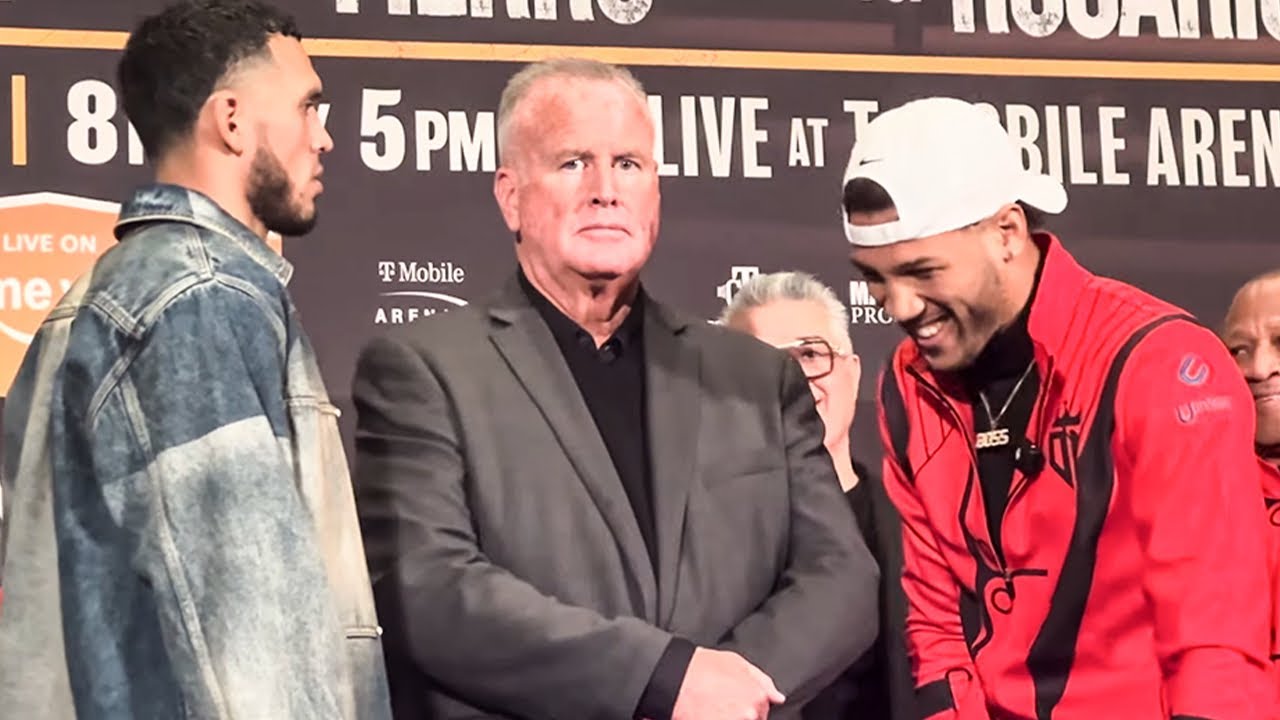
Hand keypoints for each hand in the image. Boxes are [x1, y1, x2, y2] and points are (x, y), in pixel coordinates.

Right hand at [671, 647, 785, 719]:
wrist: (674, 677)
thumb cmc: (701, 667)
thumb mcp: (735, 662)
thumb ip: (761, 680)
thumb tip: (778, 697)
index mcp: (757, 696)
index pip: (762, 712)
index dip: (746, 707)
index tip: (733, 703)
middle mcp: (750, 713)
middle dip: (739, 716)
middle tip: (719, 705)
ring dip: (728, 717)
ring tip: (710, 710)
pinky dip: (715, 719)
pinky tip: (706, 714)